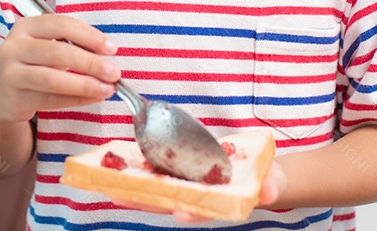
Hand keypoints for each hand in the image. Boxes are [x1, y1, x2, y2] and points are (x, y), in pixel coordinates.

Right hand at [0, 14, 120, 123]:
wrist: (1, 93)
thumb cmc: (33, 64)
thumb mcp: (46, 45)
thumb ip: (71, 44)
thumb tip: (107, 56)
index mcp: (26, 26)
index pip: (61, 24)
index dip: (89, 35)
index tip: (111, 48)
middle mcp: (14, 47)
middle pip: (57, 52)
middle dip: (90, 62)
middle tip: (114, 72)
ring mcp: (11, 74)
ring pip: (52, 79)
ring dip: (84, 84)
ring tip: (107, 88)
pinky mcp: (15, 98)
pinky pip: (51, 100)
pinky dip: (76, 99)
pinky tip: (94, 97)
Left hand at [113, 160, 287, 221]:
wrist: (257, 174)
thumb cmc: (263, 181)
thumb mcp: (271, 183)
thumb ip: (270, 187)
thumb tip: (270, 190)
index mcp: (217, 204)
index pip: (200, 210)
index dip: (189, 211)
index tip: (179, 211)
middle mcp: (196, 200)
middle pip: (166, 203)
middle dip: (143, 200)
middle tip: (118, 196)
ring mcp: (184, 188)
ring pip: (154, 191)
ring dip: (131, 188)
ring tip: (106, 184)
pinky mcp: (177, 174)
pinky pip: (153, 173)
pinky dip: (134, 170)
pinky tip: (116, 165)